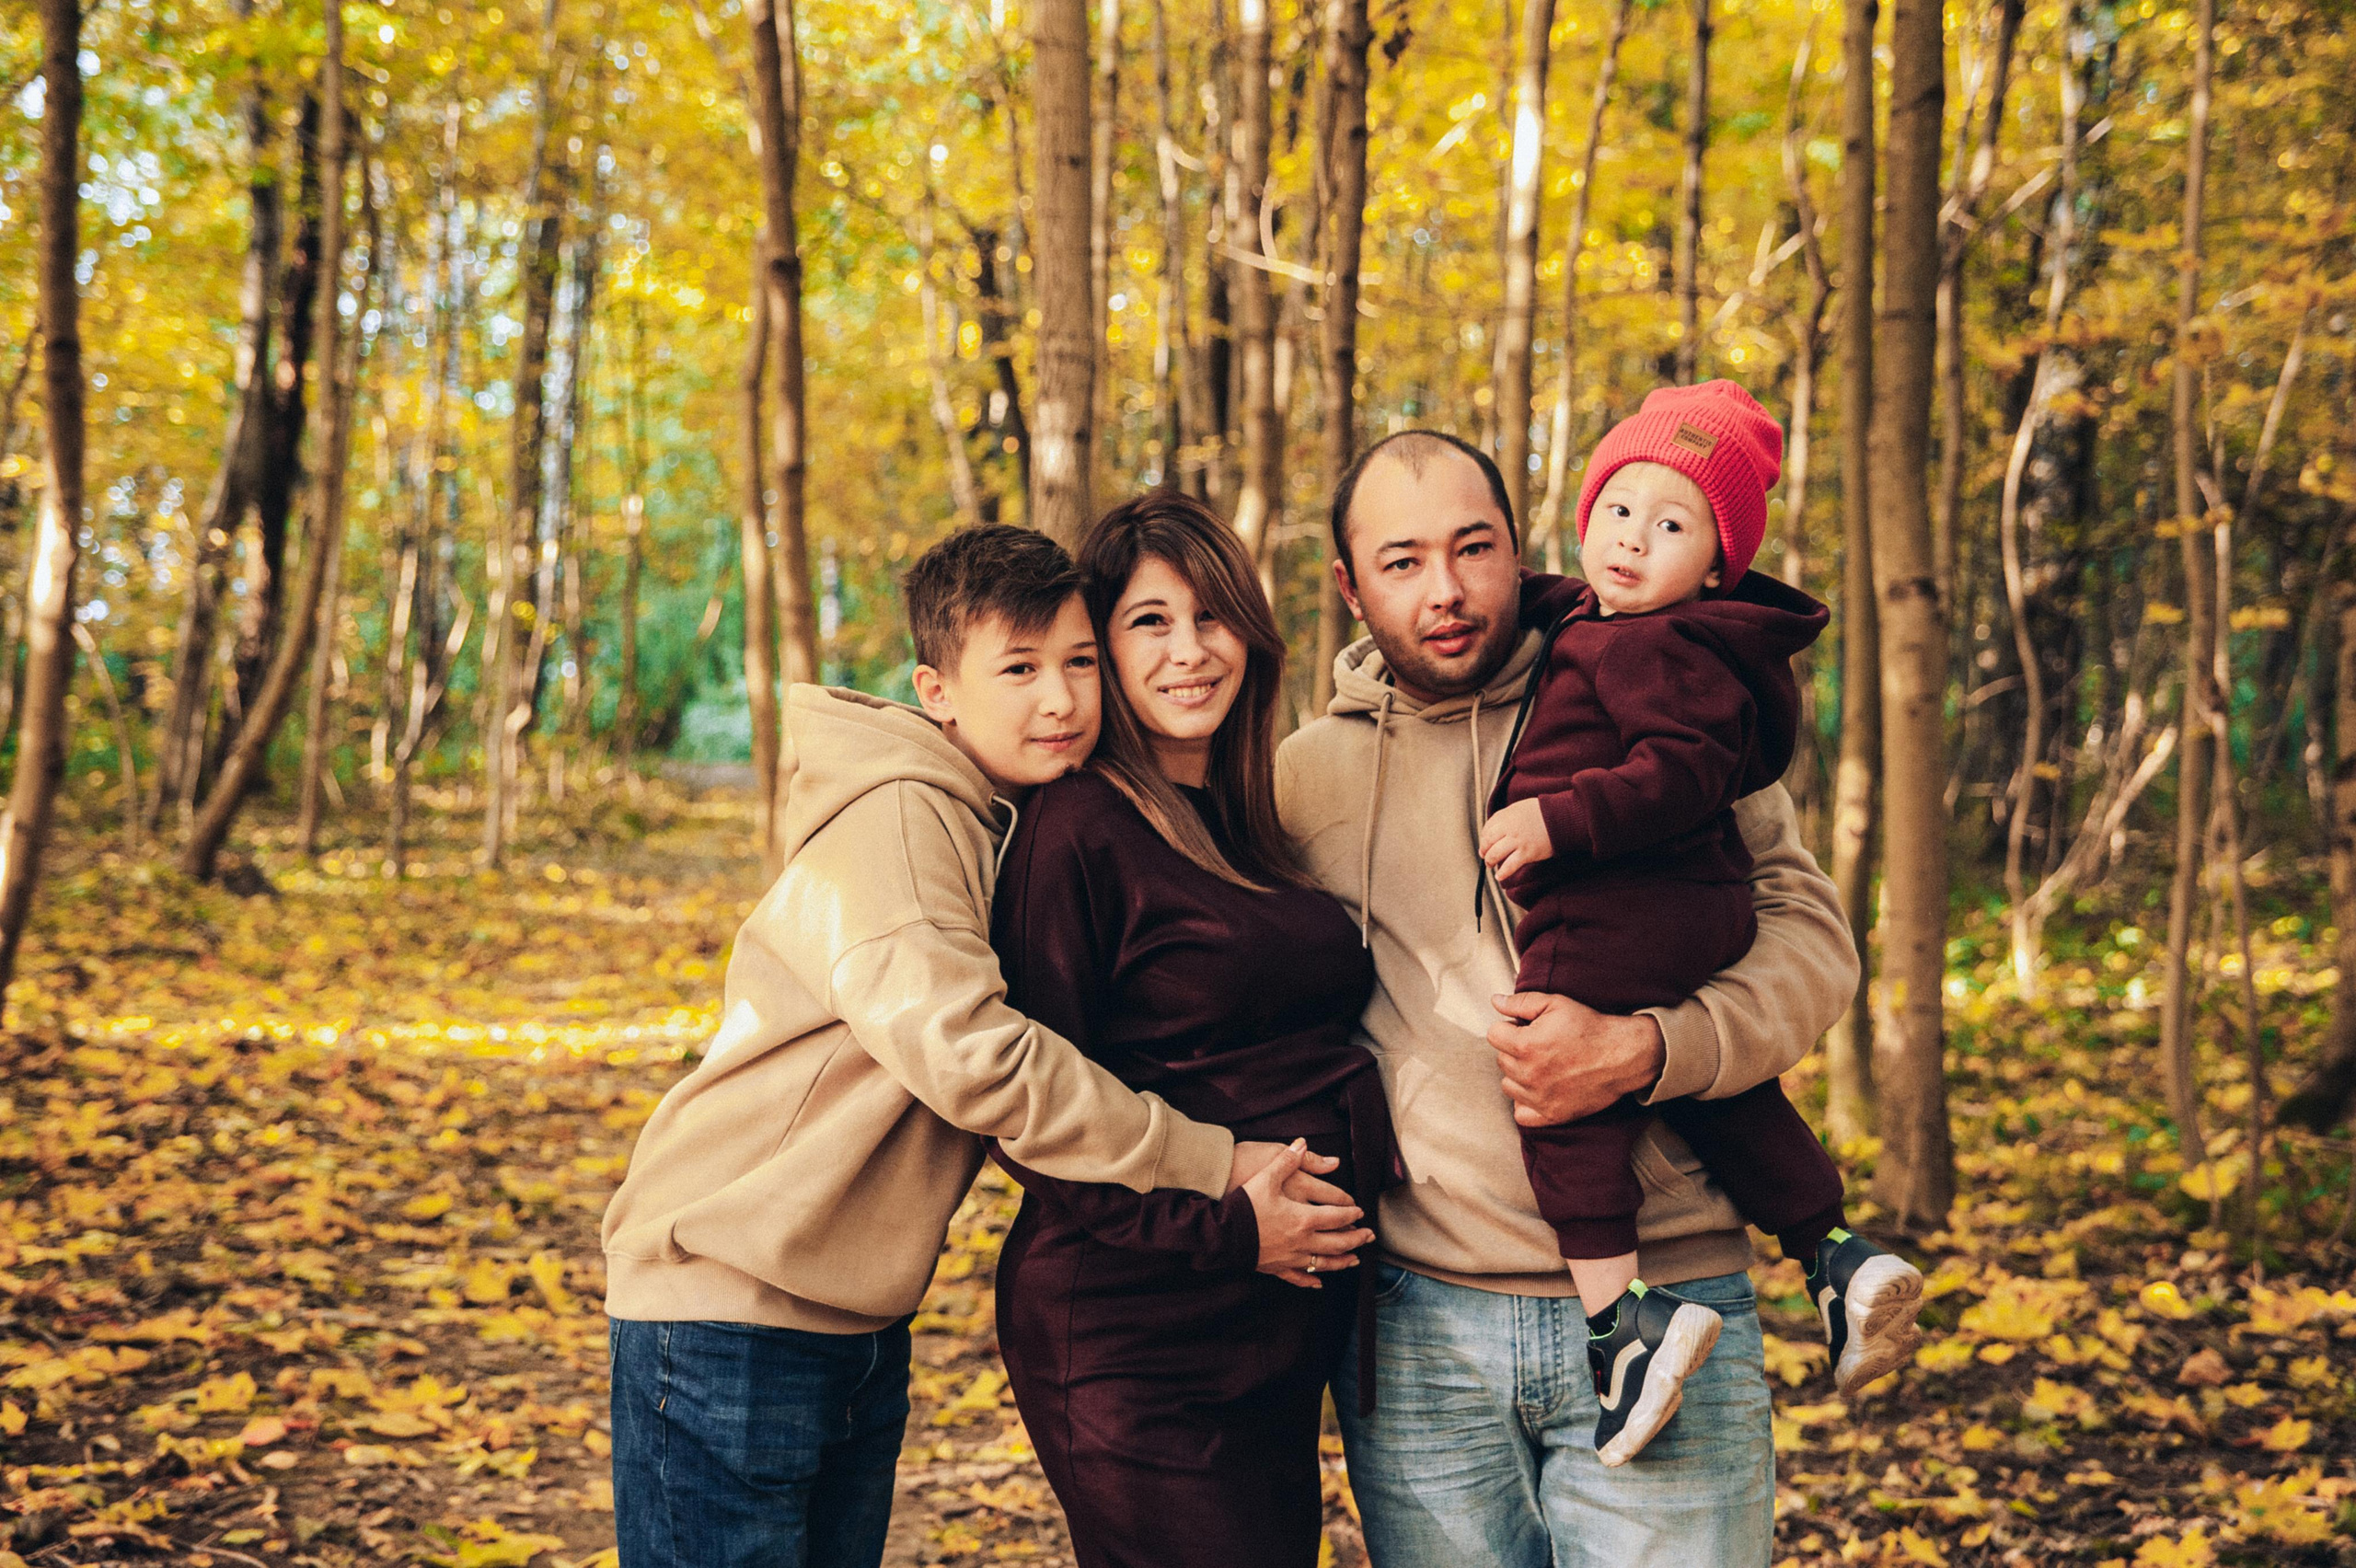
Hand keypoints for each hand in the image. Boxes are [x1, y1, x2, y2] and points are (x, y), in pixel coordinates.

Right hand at [1243, 1139, 1373, 1288]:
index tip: (1360, 1211)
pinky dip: (1310, 1280)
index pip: (1336, 1216)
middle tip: (1369, 1236)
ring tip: (1355, 1259)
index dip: (1351, 1213)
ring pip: (1325, 1262)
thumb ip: (1287, 1160)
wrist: (1223, 1234)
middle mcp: (1303, 1240)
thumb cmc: (1245, 1204)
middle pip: (1338, 1242)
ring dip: (1342, 1261)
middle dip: (1356, 1239)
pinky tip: (1319, 1284)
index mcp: (1304, 1217)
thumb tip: (1302, 1144)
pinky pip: (1299, 1277)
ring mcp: (1291, 1256)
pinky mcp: (1277, 1267)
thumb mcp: (1266, 1177)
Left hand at [1478, 799, 1553, 880]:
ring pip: (1495, 854)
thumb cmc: (1541, 812)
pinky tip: (1499, 876)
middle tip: (1484, 855)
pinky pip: (1510, 865)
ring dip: (1490, 861)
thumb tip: (1493, 831)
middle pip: (1488, 842)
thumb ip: (1506, 817)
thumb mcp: (1519, 808)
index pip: (1487, 829)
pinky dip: (1503, 873)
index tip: (1484, 844)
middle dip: (1484, 850)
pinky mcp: (1527, 853)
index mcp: (1506, 815)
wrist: (1561, 817)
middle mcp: (1509, 828)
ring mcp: (1518, 841)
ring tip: (1490, 865)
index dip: (1483, 838)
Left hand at [1488, 991, 1665, 1126]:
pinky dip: (1525, 1103)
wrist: (1622, 1055)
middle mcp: (1528, 1074)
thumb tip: (1495, 1001)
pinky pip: (1521, 1114)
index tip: (1526, 1028)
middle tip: (1539, 1045)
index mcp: (1525, 1045)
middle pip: (1501, 1060)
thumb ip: (1521, 1002)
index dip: (1510, 1027)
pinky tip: (1539, 1089)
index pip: (1494, 1035)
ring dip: (1518, 1075)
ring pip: (1508, 1086)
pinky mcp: (1552, 1115)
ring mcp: (1539, 1098)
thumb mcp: (1556, 1004)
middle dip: (1515, 1049)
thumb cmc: (1589, 1027)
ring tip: (1541, 1065)